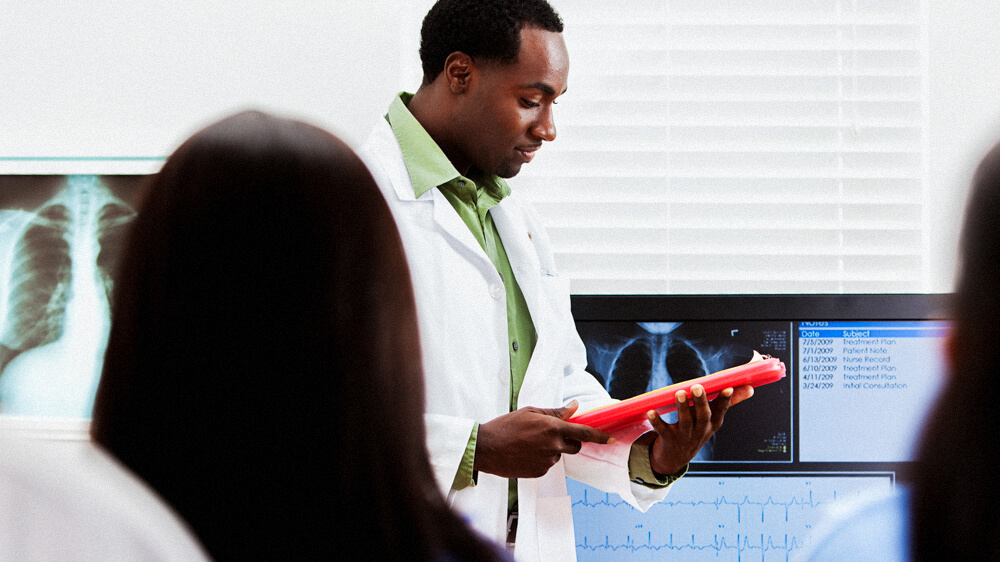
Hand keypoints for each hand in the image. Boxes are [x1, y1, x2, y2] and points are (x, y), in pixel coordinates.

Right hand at [475, 400, 614, 477]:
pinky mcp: (539, 472)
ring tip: (528, 443)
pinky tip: (525, 453)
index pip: (583, 433)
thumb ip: (555, 412)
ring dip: (551, 449)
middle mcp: (553, 446)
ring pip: (558, 455)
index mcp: (552, 428)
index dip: (600, 436)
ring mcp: (546, 461)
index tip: (611, 439)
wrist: (487, 448)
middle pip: (575, 446)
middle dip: (570, 441)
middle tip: (552, 434)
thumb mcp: (530, 412)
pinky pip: (547, 465)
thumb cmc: (506, 426)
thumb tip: (574, 407)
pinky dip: (540, 459)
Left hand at [646, 384, 753, 475]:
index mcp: (712, 424)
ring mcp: (684, 437)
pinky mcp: (668, 440)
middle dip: (700, 401)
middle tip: (697, 386)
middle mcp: (700, 431)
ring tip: (678, 393)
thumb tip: (751, 388)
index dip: (725, 401)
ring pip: (685, 422)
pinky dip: (656, 421)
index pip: (720, 411)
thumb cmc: (696, 431)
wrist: (675, 459)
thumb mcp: (714, 420)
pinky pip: (662, 430)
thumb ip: (729, 402)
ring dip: (682, 407)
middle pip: (702, 416)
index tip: (728, 388)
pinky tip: (651, 412)